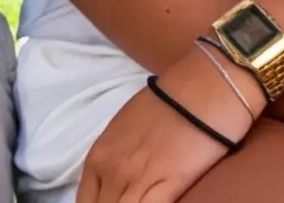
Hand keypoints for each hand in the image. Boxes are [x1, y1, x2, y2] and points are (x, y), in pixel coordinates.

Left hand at [76, 51, 247, 202]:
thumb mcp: (123, 131)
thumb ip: (114, 160)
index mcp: (98, 156)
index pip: (84, 202)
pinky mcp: (168, 188)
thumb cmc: (163, 105)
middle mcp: (112, 172)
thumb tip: (114, 185)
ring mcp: (138, 182)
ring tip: (138, 202)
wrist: (198, 92)